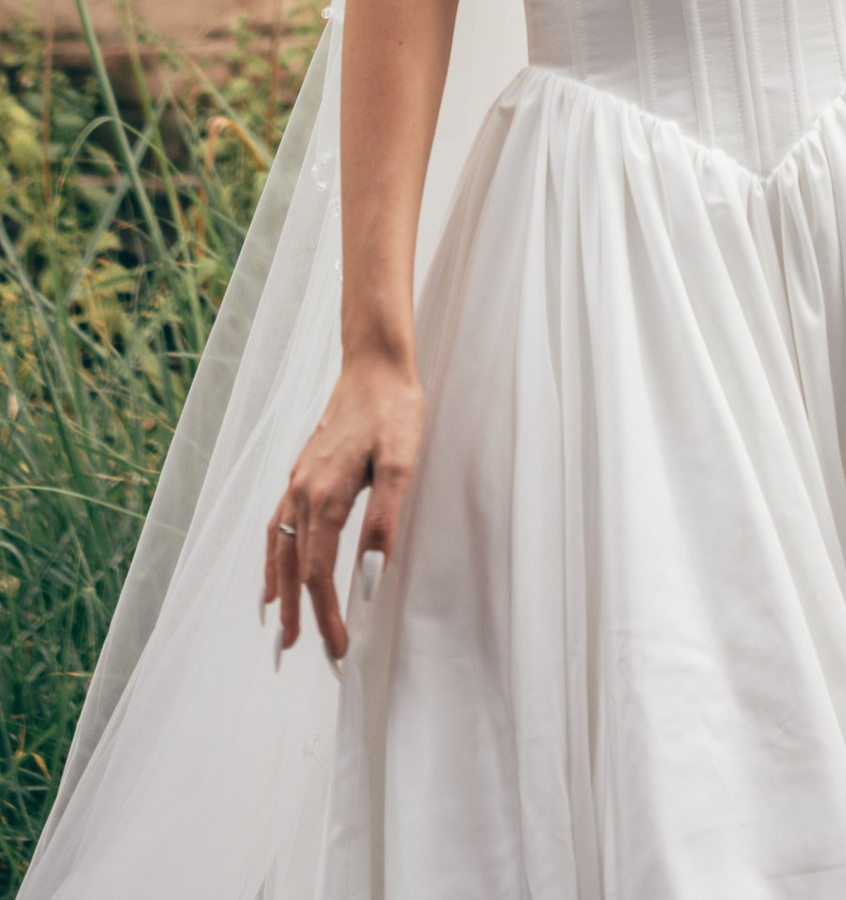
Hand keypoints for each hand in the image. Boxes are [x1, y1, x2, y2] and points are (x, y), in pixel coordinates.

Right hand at [264, 351, 424, 659]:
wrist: (374, 364)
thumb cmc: (394, 410)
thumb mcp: (402, 463)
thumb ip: (384, 522)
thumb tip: (370, 581)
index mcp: (326, 497)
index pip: (319, 573)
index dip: (326, 614)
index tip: (339, 648)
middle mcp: (303, 493)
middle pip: (295, 568)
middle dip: (300, 613)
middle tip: (305, 652)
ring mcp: (297, 482)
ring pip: (280, 548)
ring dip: (280, 590)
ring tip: (280, 626)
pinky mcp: (301, 471)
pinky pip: (276, 524)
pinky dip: (272, 555)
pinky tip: (274, 570)